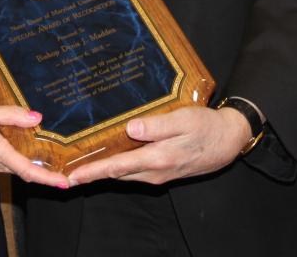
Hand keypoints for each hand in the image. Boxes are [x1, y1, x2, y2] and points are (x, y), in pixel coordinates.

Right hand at [0, 105, 67, 187]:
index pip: (28, 171)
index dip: (48, 179)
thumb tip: (36, 118)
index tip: (65, 182)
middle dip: (42, 168)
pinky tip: (12, 141)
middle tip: (60, 160)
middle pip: (24, 169)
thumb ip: (12, 115)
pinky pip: (1, 163)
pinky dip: (11, 156)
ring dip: (25, 159)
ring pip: (12, 165)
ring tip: (40, 145)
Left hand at [67, 106, 250, 186]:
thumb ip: (157, 125)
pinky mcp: (163, 170)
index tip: (71, 176)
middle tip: (67, 170)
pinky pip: (134, 170)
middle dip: (92, 173)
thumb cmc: (206, 126)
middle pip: (116, 174)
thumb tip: (130, 129)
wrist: (228, 140)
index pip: (116, 167)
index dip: (92, 172)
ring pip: (125, 173)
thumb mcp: (183, 120)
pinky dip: (119, 166)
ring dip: (104, 170)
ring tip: (82, 164)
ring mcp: (159, 173)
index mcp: (157, 158)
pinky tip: (110, 157)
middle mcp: (155, 171)